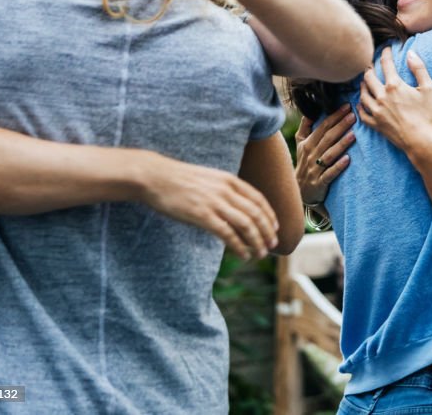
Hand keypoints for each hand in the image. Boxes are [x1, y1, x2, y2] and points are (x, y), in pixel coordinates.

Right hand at [135, 151, 278, 259]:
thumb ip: (224, 190)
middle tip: (273, 244)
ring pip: (246, 225)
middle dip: (268, 231)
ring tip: (261, 253)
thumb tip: (236, 207)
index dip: (270, 215)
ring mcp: (214, 202)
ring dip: (257, 241)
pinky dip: (239, 246)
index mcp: (229, 180)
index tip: (275, 227)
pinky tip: (243, 255)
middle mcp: (226, 190)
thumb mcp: (208, 178)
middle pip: (256, 213)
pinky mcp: (202, 215)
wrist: (155, 176)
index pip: (258, 199)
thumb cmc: (179, 179)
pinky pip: (227, 234)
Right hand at [295, 105, 354, 204]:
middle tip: (353, 116)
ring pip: (329, 154)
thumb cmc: (304, 163)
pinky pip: (329, 173)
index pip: (322, 127)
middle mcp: (311, 154)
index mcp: (308, 143)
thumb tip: (309, 111)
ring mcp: (315, 169)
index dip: (334, 116)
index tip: (347, 106)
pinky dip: (338, 166)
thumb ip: (305, 128)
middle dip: (340, 126)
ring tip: (353, 134)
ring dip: (341, 144)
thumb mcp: (301, 144)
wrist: (299, 190)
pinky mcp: (319, 182)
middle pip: (327, 138)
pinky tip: (348, 159)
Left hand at [358, 48, 431, 158]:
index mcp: (395, 86)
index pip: (386, 64)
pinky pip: (362, 113)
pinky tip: (362, 103)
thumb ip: (419, 69)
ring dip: (363, 85)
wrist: (423, 143)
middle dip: (369, 68)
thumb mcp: (429, 89)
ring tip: (365, 81)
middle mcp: (382, 97)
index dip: (385, 53)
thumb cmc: (429, 116)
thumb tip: (411, 53)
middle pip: (368, 77)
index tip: (386, 49)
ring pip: (363, 94)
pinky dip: (360, 106)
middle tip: (371, 65)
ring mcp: (377, 112)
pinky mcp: (376, 125)